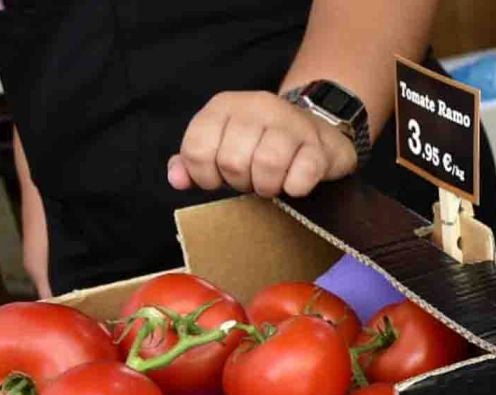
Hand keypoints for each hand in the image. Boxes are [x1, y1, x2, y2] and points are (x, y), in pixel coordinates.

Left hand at [168, 91, 357, 197]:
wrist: (318, 131)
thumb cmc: (264, 142)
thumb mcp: (223, 143)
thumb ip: (195, 160)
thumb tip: (177, 179)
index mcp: (224, 105)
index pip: (197, 150)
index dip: (205, 176)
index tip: (220, 179)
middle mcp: (256, 106)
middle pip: (232, 162)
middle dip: (240, 182)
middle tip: (251, 179)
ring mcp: (290, 123)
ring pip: (266, 165)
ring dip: (267, 187)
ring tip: (271, 183)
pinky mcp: (317, 144)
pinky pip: (300, 177)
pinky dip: (294, 188)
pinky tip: (294, 184)